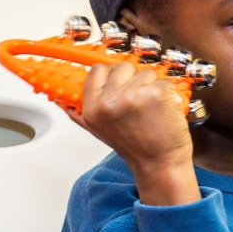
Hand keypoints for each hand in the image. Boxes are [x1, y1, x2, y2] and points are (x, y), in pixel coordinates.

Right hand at [65, 62, 200, 205]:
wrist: (160, 165)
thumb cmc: (137, 149)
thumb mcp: (99, 131)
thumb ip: (81, 112)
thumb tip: (62, 98)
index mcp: (93, 109)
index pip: (98, 70)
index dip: (113, 74)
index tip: (123, 82)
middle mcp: (109, 102)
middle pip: (124, 66)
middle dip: (136, 79)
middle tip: (142, 102)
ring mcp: (134, 96)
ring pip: (148, 72)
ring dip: (154, 87)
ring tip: (154, 110)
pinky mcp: (158, 94)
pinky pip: (166, 81)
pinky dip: (170, 94)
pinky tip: (166, 111)